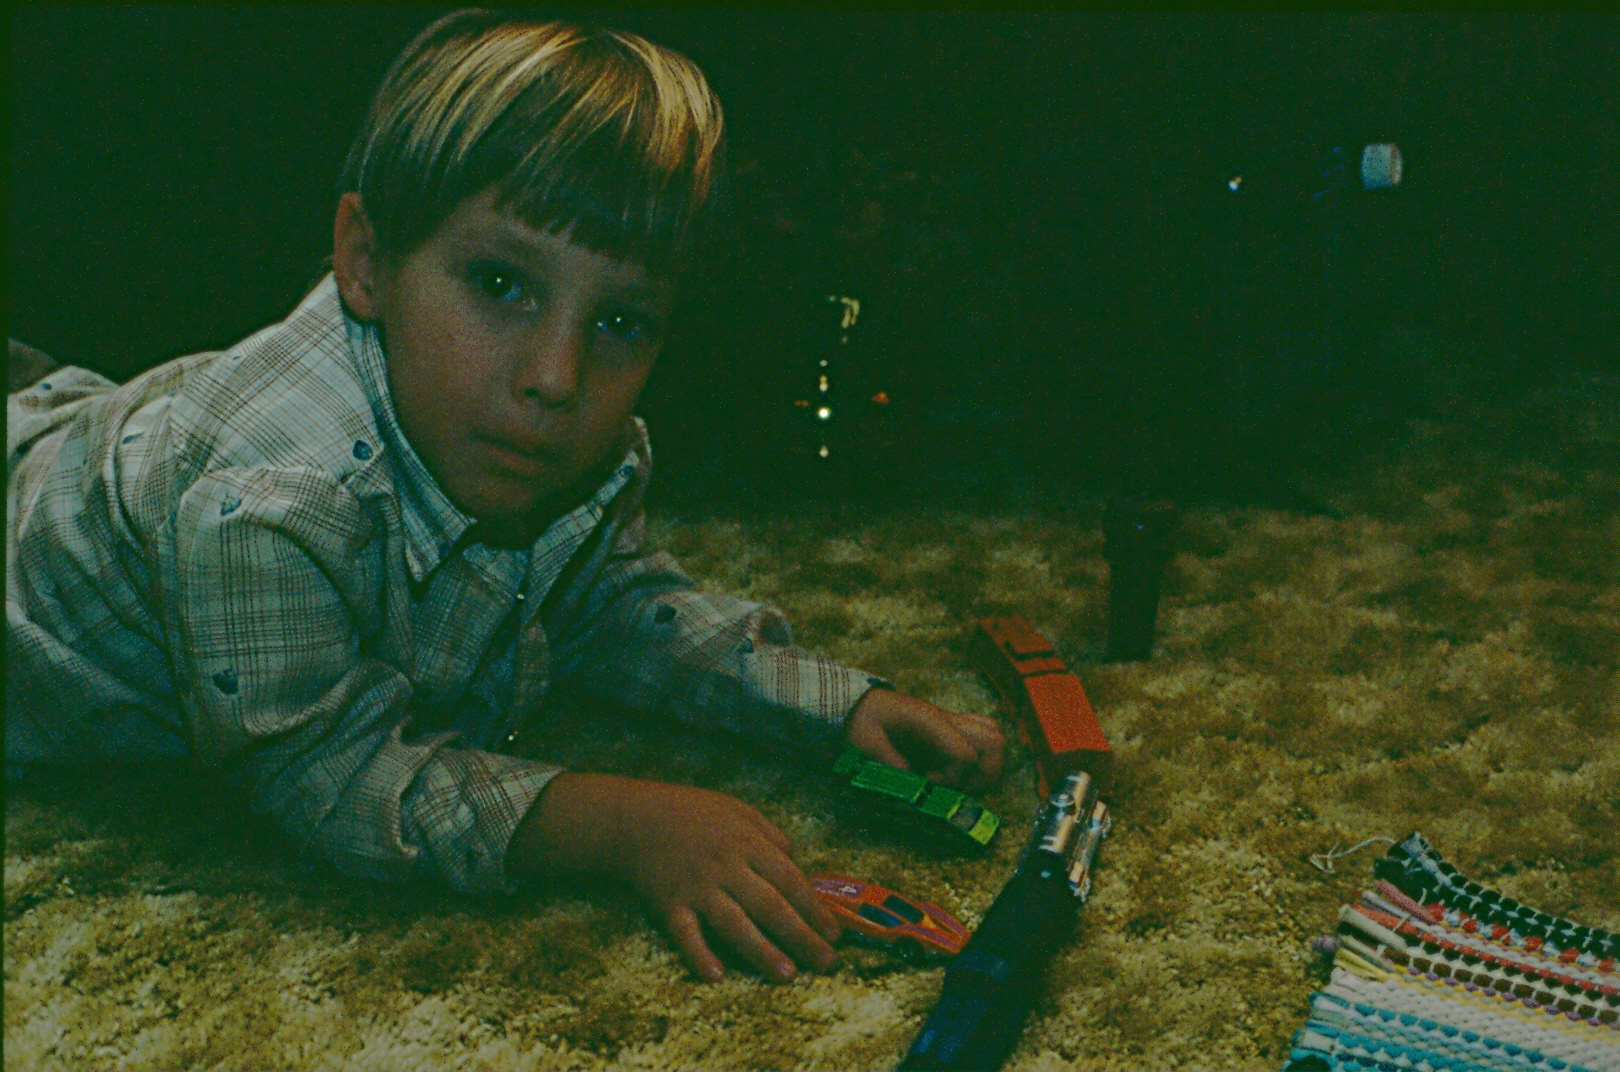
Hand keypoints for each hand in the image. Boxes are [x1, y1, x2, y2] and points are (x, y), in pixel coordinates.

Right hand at [508, 773, 840, 983]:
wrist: (633, 817)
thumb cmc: (689, 811)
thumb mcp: (737, 809)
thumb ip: (770, 834)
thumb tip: (796, 862)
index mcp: (746, 842)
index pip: (789, 880)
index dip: (814, 909)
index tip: (834, 933)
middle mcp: (726, 867)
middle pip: (770, 906)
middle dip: (801, 937)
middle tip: (826, 963)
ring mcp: (696, 887)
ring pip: (734, 923)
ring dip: (762, 951)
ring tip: (786, 975)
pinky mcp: (669, 904)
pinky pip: (686, 934)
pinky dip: (700, 954)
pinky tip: (717, 976)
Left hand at [844, 688, 1004, 793]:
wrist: (860, 703)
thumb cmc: (862, 721)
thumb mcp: (865, 742)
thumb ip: (890, 763)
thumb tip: (917, 784)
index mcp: (929, 721)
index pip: (965, 754)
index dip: (951, 779)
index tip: (926, 784)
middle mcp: (949, 719)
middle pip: (994, 742)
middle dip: (983, 774)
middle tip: (953, 787)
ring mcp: (954, 722)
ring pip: (995, 737)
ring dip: (987, 765)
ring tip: (958, 780)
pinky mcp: (953, 727)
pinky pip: (985, 733)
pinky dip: (983, 754)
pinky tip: (957, 768)